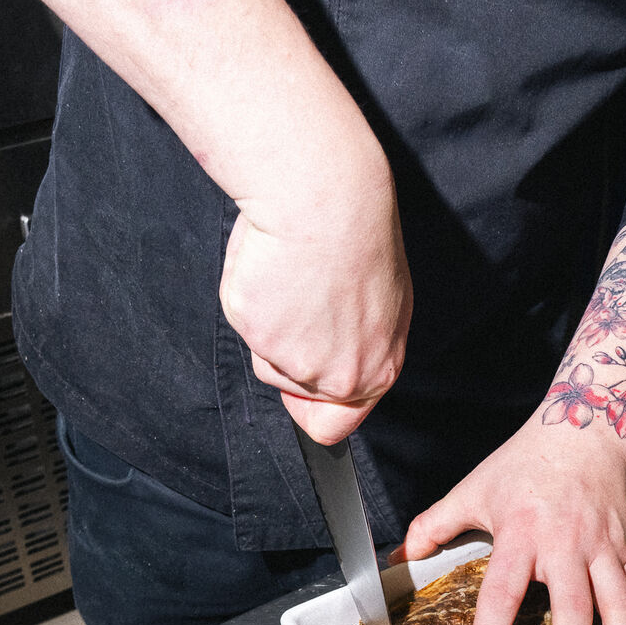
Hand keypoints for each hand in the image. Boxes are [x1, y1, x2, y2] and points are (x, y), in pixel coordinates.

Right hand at [5, 0, 414, 448]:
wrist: (311, 160)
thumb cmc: (311, 176)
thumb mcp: (324, 223)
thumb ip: (308, 272)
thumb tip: (278, 261)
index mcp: (385, 317)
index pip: (356, 395)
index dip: (318, 382)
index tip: (300, 358)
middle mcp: (375, 347)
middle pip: (317, 407)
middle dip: (287, 360)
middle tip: (276, 290)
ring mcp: (345, 359)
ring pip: (283, 389)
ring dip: (264, 342)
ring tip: (267, 274)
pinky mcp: (309, 360)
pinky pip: (272, 382)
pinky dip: (255, 339)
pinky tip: (261, 283)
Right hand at [220, 145, 412, 443]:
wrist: (326, 198)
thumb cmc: (356, 234)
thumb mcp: (382, 301)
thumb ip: (359, 345)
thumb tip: (334, 363)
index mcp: (377, 370)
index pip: (333, 426)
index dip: (312, 405)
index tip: (306, 376)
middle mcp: (341, 376)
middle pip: (292, 391)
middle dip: (288, 356)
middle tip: (304, 304)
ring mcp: (298, 361)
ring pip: (265, 360)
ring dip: (270, 327)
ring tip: (292, 281)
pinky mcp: (259, 335)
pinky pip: (243, 328)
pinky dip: (251, 298)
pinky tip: (273, 269)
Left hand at [397, 423, 625, 624]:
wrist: (583, 427)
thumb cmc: (524, 462)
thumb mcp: (473, 489)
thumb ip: (434, 525)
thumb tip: (400, 556)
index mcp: (522, 533)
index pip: (503, 592)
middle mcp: (567, 544)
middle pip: (573, 608)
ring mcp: (602, 548)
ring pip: (618, 606)